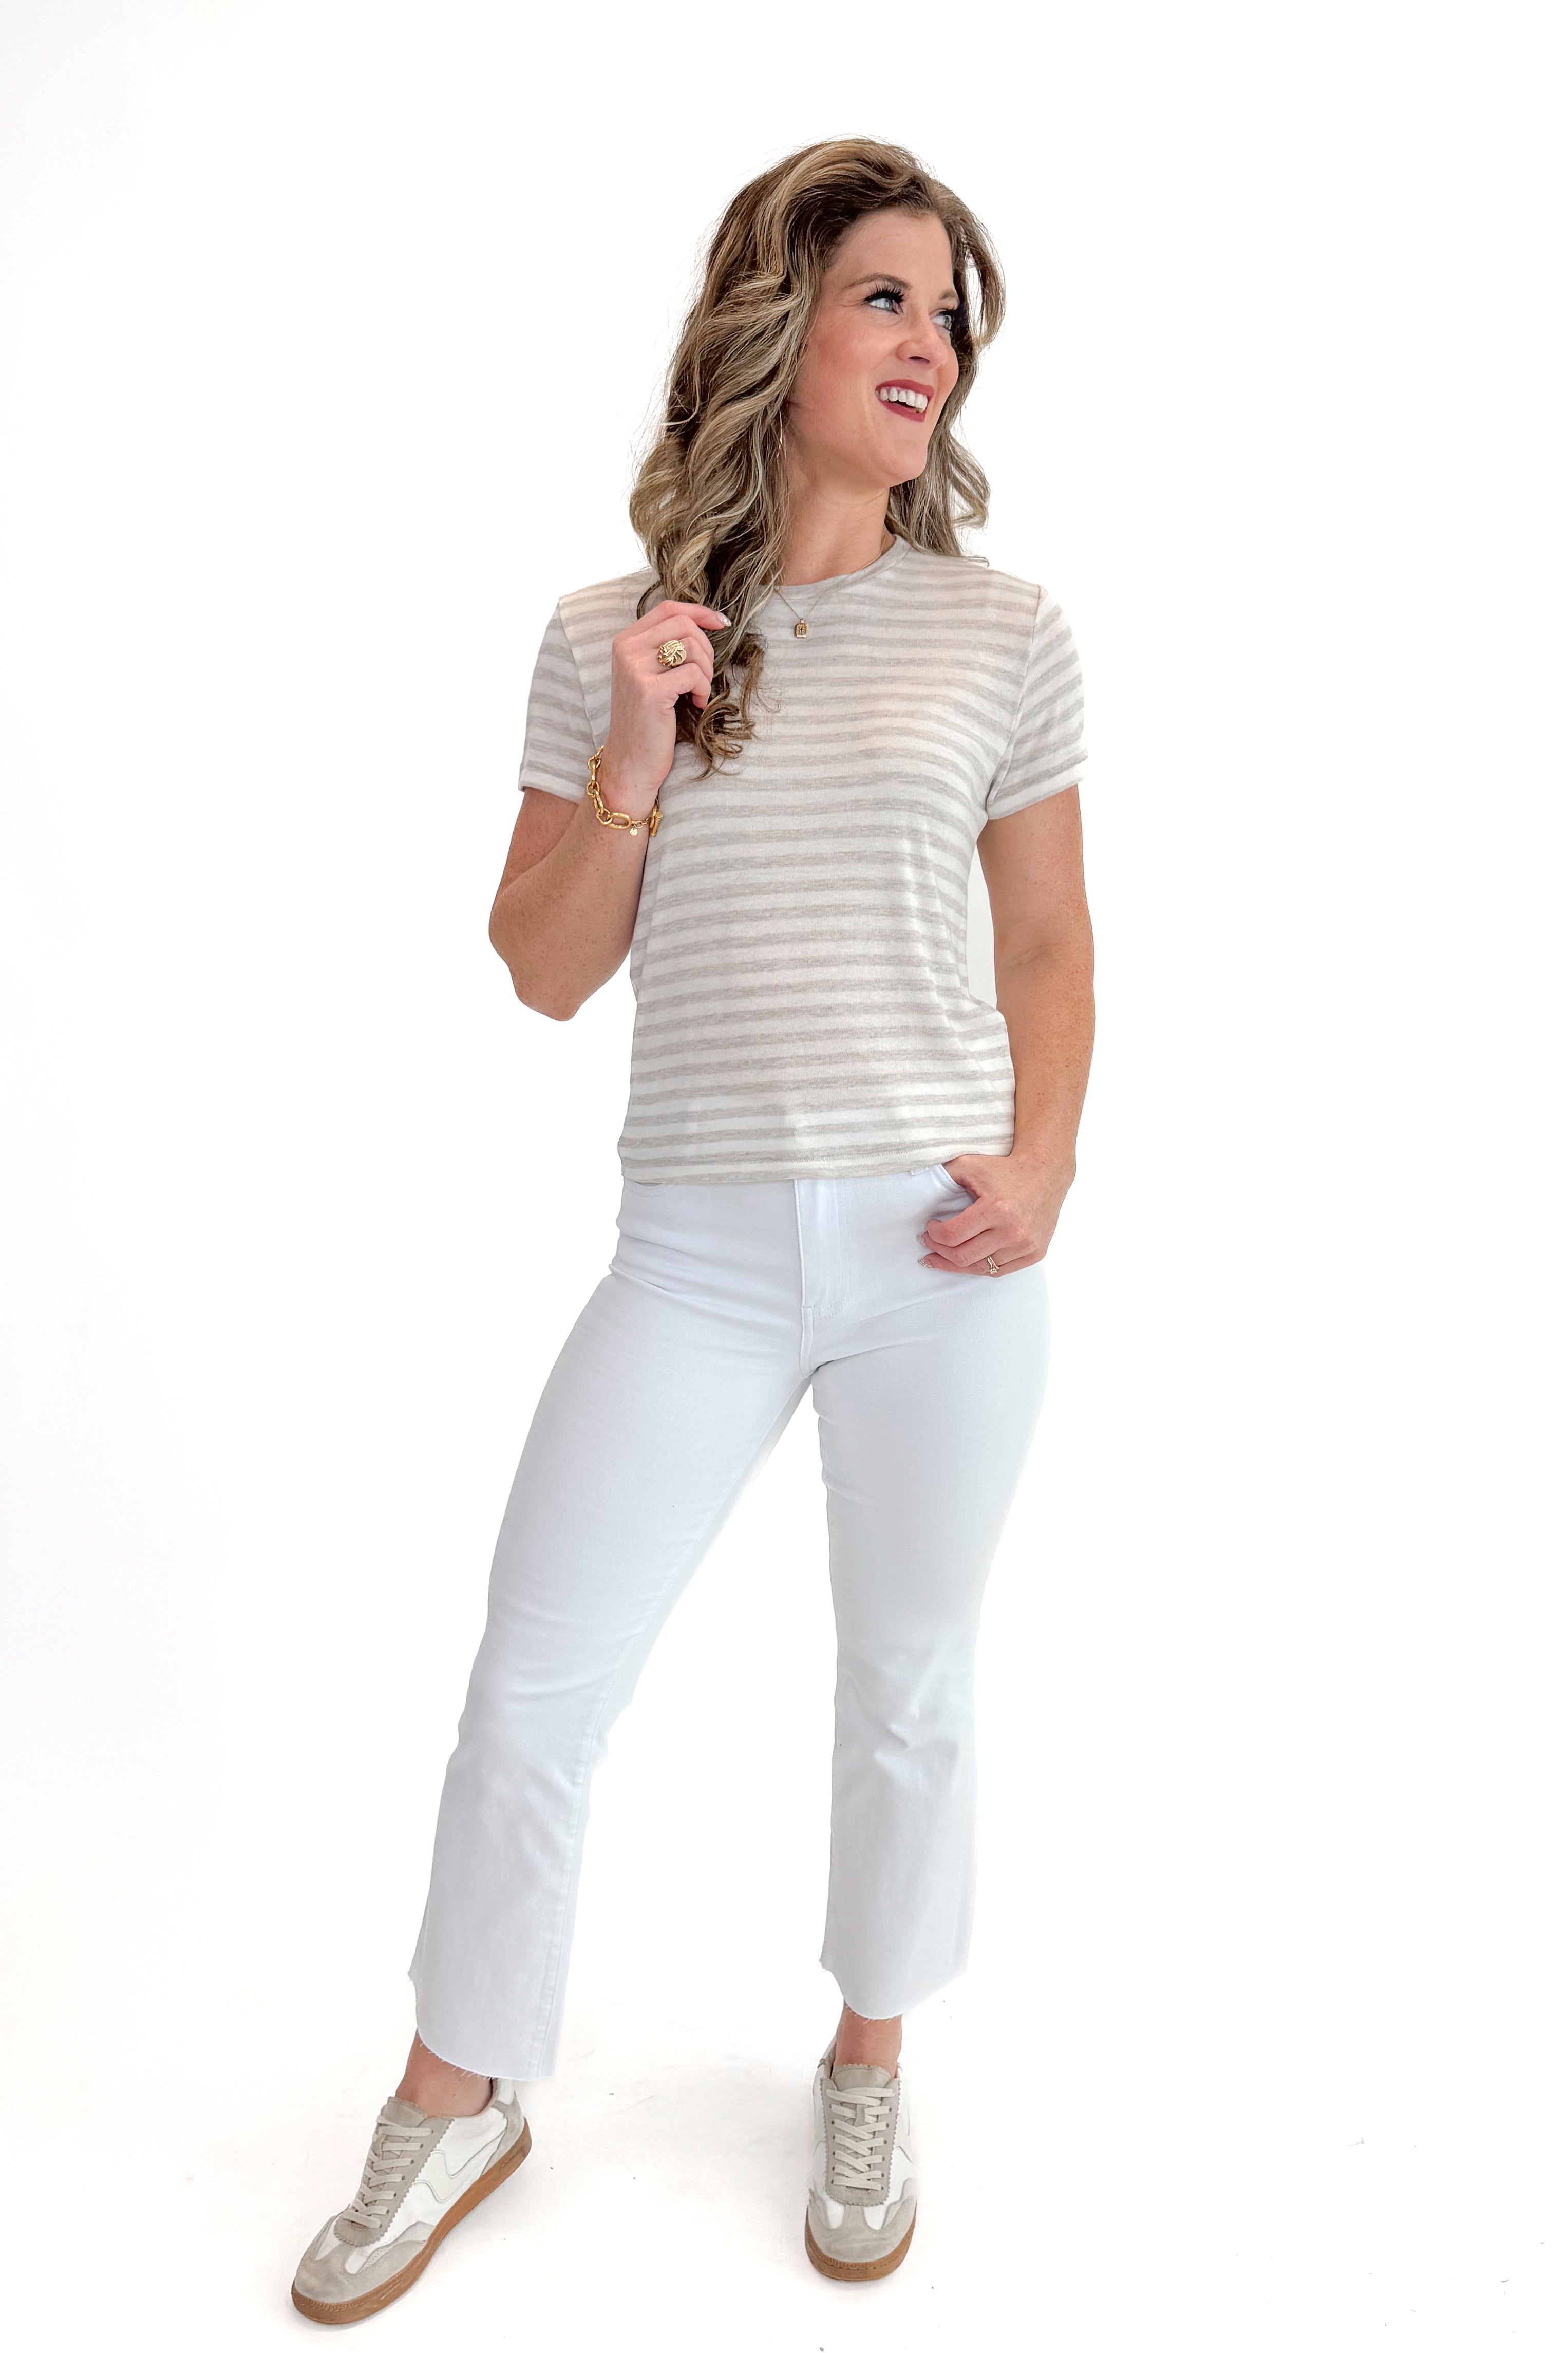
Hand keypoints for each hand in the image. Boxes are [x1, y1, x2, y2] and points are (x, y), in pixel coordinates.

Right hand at [596, 599, 728, 816]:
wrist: (630, 761)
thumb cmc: (647, 720)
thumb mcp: (649, 675)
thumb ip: (665, 647)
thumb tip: (704, 623)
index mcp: (625, 641)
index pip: (668, 608)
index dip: (699, 612)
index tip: (721, 624)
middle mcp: (626, 650)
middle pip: (684, 624)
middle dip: (706, 649)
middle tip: (705, 677)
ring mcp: (635, 668)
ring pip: (691, 647)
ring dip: (706, 671)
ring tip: (698, 692)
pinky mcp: (650, 690)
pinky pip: (694, 673)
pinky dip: (703, 689)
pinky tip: (695, 704)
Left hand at [919, 1153, 1074, 1275]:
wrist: (1045, 1173)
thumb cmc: (1005, 1169)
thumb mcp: (970, 1165)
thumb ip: (943, 1176)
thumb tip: (916, 1189)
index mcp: (995, 1209)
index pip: (952, 1236)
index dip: (933, 1235)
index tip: (929, 1228)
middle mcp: (1012, 1231)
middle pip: (963, 1256)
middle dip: (939, 1252)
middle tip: (929, 1244)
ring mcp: (1025, 1245)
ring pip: (980, 1268)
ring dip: (956, 1264)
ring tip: (942, 1257)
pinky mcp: (1035, 1253)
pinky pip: (999, 1271)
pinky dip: (980, 1267)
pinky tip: (967, 1261)